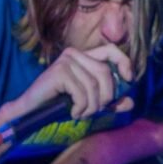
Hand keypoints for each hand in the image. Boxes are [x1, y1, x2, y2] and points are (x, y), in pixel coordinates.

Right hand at [12, 44, 133, 123]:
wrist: (32, 112)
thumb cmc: (59, 105)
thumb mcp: (90, 103)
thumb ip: (109, 102)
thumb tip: (131, 103)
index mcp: (83, 56)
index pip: (110, 50)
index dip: (124, 62)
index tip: (128, 80)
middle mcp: (74, 53)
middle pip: (105, 72)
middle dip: (105, 97)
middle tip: (94, 110)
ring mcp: (66, 61)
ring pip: (94, 86)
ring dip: (91, 106)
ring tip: (81, 113)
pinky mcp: (59, 71)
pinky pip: (82, 93)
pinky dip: (81, 108)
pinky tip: (72, 112)